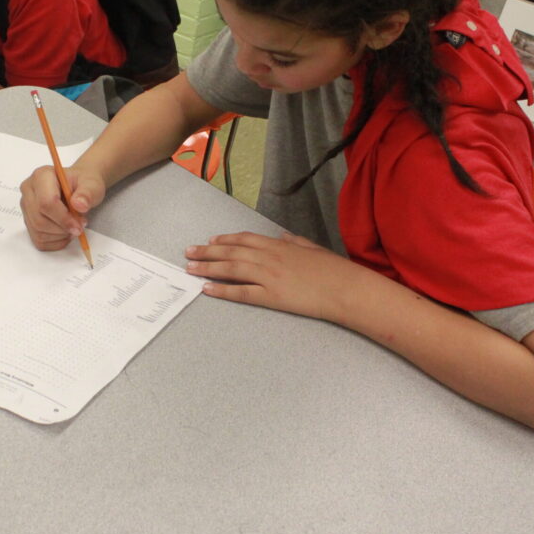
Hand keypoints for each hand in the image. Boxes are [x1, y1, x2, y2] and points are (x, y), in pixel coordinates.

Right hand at [19, 164, 106, 250]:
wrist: (78, 186)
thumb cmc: (82, 183)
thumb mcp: (92, 184)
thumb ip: (87, 193)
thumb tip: (79, 205)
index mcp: (41, 176)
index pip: (46, 202)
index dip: (63, 218)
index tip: (79, 225)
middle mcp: (29, 190)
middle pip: (40, 220)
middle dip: (62, 228)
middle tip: (79, 227)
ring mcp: (26, 207)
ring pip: (38, 231)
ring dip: (60, 235)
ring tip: (73, 227)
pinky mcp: (28, 221)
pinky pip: (38, 239)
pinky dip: (55, 241)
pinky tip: (65, 232)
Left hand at [185, 231, 355, 320]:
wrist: (345, 288)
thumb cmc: (334, 270)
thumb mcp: (313, 249)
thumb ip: (296, 242)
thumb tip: (283, 237)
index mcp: (279, 245)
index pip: (244, 239)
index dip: (225, 240)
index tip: (210, 241)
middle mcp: (269, 257)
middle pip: (231, 252)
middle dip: (207, 252)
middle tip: (188, 253)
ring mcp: (268, 276)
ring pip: (230, 269)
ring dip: (207, 268)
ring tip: (190, 269)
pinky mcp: (271, 296)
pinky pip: (241, 292)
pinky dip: (222, 290)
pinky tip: (207, 289)